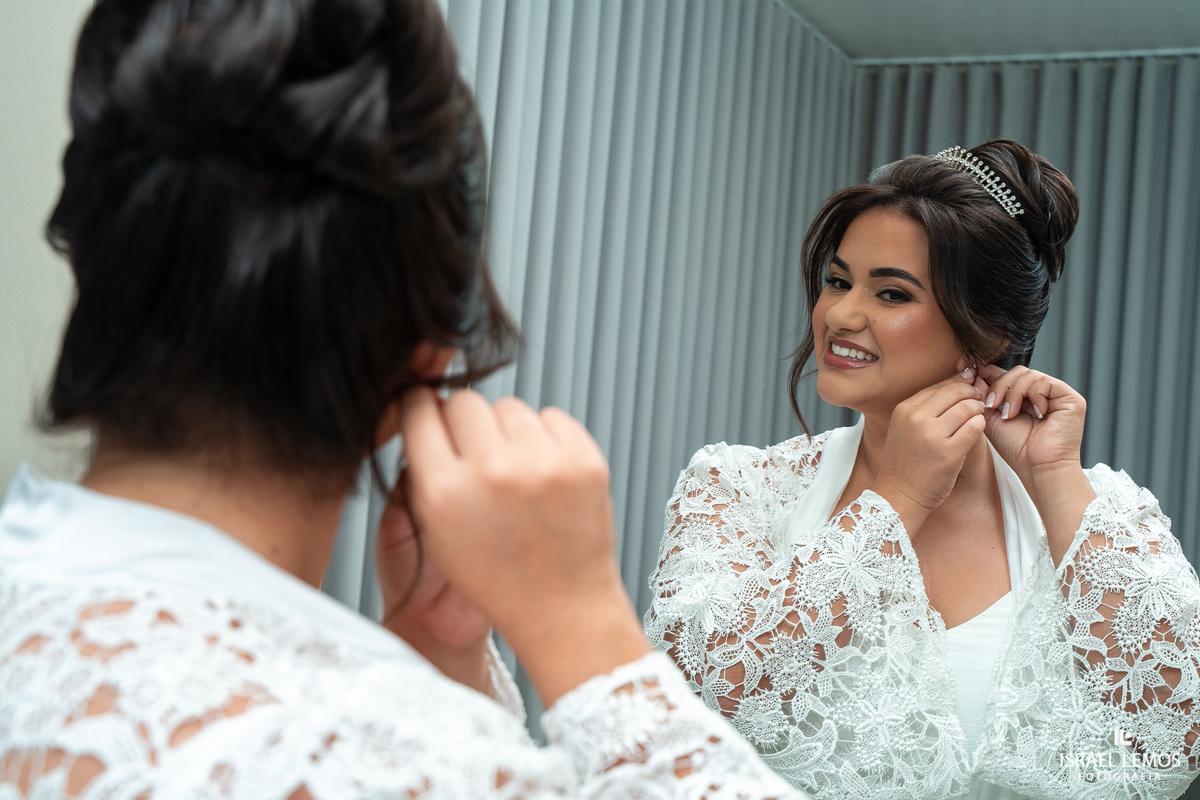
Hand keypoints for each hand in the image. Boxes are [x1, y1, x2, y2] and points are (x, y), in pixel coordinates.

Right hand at [396, 388, 649, 705]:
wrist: (563, 606)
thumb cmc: (497, 573)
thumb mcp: (438, 529)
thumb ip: (426, 467)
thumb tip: (427, 403)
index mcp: (445, 491)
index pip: (418, 412)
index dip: (418, 408)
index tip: (425, 408)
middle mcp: (492, 471)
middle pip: (464, 402)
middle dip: (465, 422)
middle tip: (478, 454)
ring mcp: (542, 463)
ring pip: (508, 406)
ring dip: (507, 431)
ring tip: (515, 474)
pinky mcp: (583, 459)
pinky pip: (550, 417)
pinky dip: (545, 438)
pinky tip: (543, 475)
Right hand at [873, 371, 985, 532]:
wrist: (899, 495)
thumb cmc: (905, 463)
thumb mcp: (904, 428)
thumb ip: (924, 410)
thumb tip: (955, 389)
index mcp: (904, 409)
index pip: (939, 386)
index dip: (958, 385)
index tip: (968, 389)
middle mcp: (917, 418)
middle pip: (955, 392)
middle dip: (971, 394)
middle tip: (978, 401)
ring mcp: (933, 435)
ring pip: (968, 407)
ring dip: (977, 410)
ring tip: (977, 416)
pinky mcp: (949, 452)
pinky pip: (975, 427)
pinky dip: (980, 425)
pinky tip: (976, 429)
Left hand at [973, 364, 1086, 484]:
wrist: (1038, 467)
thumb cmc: (1017, 449)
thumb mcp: (992, 418)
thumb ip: (985, 396)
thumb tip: (974, 374)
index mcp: (1023, 398)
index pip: (1007, 374)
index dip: (988, 371)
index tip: (969, 372)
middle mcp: (1041, 394)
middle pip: (1017, 371)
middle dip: (1000, 385)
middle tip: (992, 404)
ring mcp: (1056, 395)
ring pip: (1029, 374)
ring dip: (1014, 393)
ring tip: (1010, 414)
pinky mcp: (1070, 398)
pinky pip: (1045, 381)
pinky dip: (1034, 395)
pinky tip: (1035, 414)